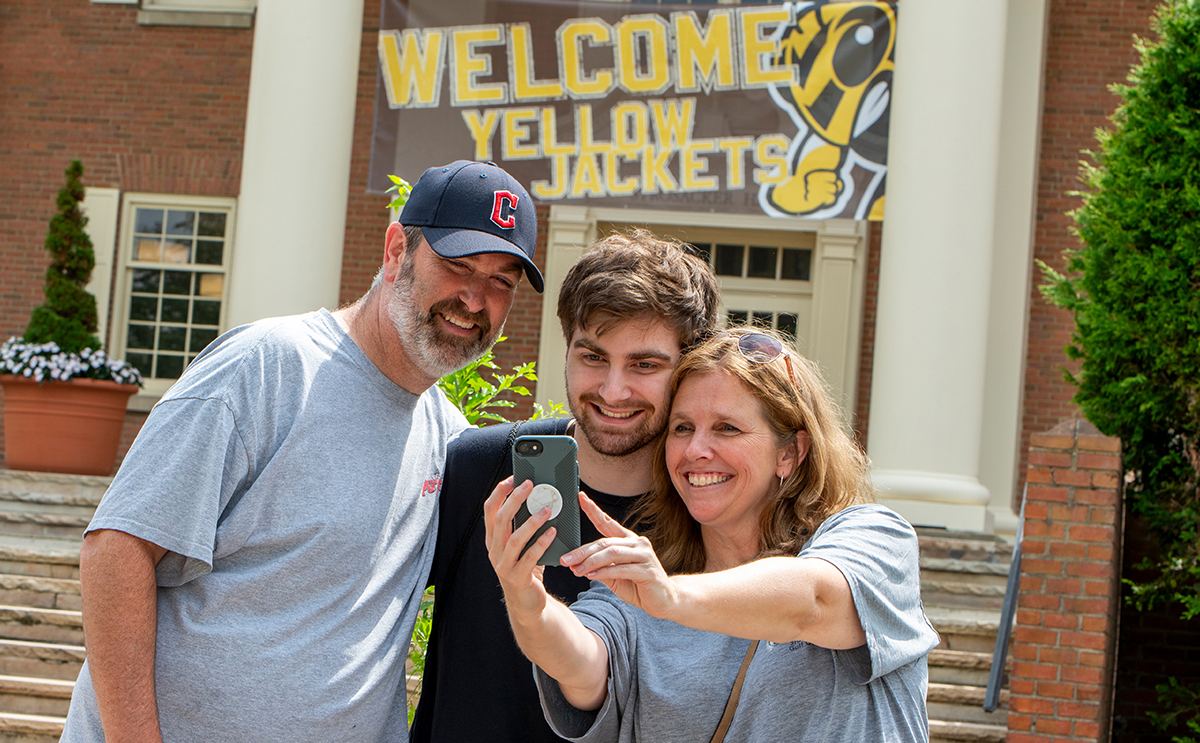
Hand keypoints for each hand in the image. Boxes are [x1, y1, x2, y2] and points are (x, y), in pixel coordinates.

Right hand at [483, 476, 556, 619]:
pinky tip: (553, 532)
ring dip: (531, 521)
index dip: (499, 492)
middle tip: (529, 485)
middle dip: (515, 500)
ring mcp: (504, 565)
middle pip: (501, 520)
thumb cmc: (526, 568)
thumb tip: (539, 498)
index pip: (490, 510)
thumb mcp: (521, 545)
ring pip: (515, 538)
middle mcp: (494, 550)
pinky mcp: (518, 577)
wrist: (526, 603)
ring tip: (547, 509)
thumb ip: (524, 526)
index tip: (512, 478)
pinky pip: (530, 557)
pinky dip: (541, 543)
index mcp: (493, 539)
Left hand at [559, 494, 678, 619]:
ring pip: (612, 553)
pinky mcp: (648, 570)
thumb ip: (600, 568)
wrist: (664, 600)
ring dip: (592, 562)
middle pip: (605, 542)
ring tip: (577, 570)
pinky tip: (592, 576)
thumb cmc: (638, 586)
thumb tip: (576, 565)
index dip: (594, 510)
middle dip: (583, 551)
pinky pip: (622, 569)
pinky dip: (604, 572)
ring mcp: (644, 555)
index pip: (608, 522)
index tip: (581, 498)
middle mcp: (637, 543)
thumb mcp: (615, 576)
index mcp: (628, 540)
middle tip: (566, 559)